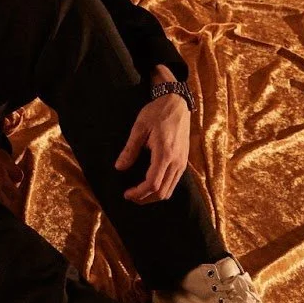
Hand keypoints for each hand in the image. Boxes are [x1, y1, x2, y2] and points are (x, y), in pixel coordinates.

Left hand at [114, 70, 189, 202]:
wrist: (176, 103)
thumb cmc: (157, 113)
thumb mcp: (139, 128)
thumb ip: (130, 149)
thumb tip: (119, 168)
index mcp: (165, 154)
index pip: (153, 183)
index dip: (139, 193)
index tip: (126, 194)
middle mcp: (177, 162)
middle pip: (162, 192)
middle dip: (145, 198)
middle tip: (130, 196)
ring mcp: (182, 163)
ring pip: (169, 190)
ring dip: (153, 196)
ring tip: (138, 193)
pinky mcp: (184, 161)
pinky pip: (174, 183)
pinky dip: (162, 189)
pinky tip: (150, 184)